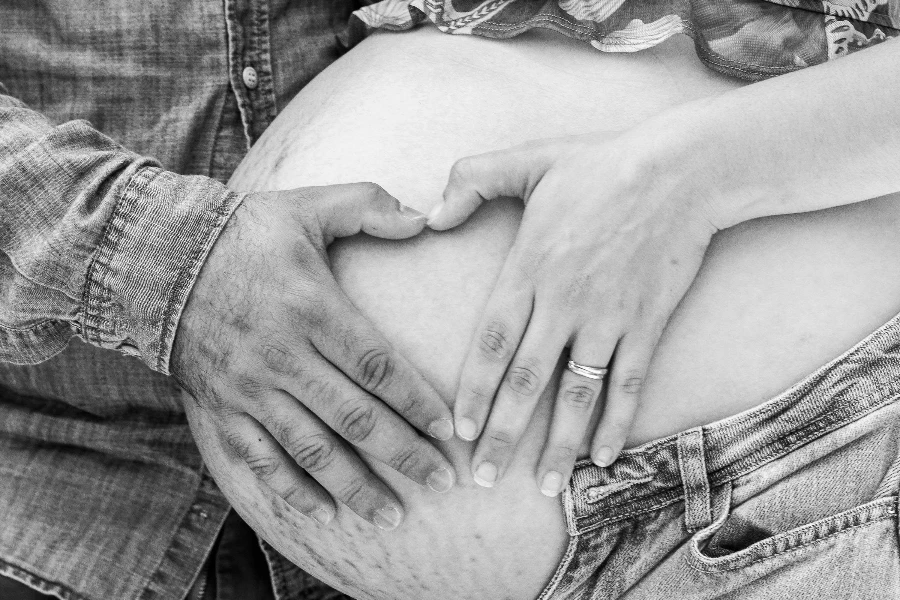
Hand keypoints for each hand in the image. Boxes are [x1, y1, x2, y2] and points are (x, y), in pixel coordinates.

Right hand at [172, 183, 455, 529]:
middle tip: (442, 482)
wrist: (157, 261)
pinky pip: (261, 460)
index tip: (448, 430)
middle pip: (354, 418)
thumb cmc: (243, 234)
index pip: (376, 366)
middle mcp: (282, 356)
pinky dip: (294, 490)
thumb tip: (425, 217)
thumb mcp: (305, 207)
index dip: (415, 402)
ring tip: (393, 515)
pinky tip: (326, 513)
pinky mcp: (224, 408)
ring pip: (311, 450)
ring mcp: (250, 388)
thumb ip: (368, 206)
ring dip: (355, 487)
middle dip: (402, 455)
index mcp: (311, 308)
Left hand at [429, 134, 716, 494]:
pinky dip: (616, 423)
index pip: (490, 343)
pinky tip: (604, 456)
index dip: (472, 391)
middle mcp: (563, 303)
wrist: (681, 170)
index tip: (459, 430)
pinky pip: (628, 384)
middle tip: (483, 480)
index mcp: (528, 268)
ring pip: (576, 395)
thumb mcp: (528, 159)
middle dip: (502, 435)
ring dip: (559, 445)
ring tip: (544, 486)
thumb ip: (472, 180)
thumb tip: (430, 213)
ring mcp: (608, 318)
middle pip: (525, 382)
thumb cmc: (600, 164)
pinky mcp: (647, 325)